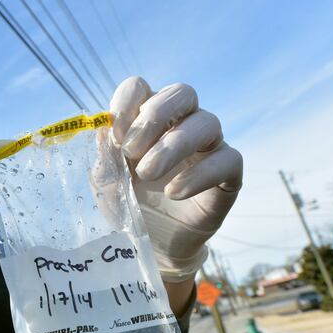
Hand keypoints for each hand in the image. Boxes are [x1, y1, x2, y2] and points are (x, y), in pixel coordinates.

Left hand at [109, 77, 242, 281]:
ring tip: (148, 174)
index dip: (127, 103)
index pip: (141, 87)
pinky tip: (175, 192)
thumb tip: (103, 131)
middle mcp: (181, 124)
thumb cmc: (130, 203)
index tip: (115, 136)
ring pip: (206, 122)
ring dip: (173, 145)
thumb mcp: (108, 182)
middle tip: (131, 151)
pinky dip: (200, 174)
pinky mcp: (229, 174)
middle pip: (182, 93)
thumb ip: (105, 156)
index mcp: (147, 118)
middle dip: (155, 116)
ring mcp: (208, 146)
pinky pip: (228, 159)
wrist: (153, 244)